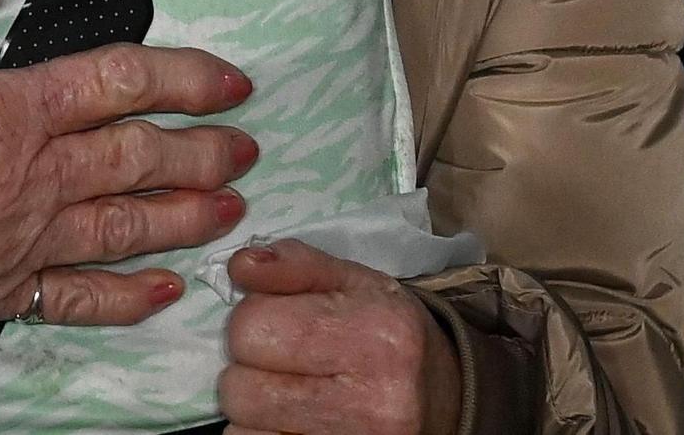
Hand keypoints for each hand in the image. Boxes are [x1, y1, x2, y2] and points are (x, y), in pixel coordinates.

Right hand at [0, 0, 259, 327]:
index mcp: (2, 111)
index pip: (116, 83)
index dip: (182, 77)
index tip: (227, 79)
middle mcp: (24, 180)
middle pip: (136, 158)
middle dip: (202, 150)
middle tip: (247, 145)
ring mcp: (17, 242)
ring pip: (124, 227)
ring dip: (185, 216)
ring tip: (232, 207)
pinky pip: (78, 299)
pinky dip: (128, 297)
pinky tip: (166, 289)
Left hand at [220, 240, 457, 434]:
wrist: (444, 396)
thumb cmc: (389, 332)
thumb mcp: (355, 282)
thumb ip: (295, 265)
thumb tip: (240, 266)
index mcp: (373, 333)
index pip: (252, 327)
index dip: (253, 319)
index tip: (280, 322)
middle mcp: (371, 399)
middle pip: (239, 388)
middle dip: (250, 368)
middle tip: (286, 362)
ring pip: (242, 429)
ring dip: (255, 408)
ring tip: (291, 392)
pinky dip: (263, 432)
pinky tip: (294, 418)